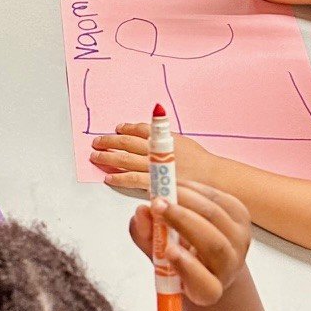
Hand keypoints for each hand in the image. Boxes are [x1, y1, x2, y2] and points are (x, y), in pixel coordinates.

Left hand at [90, 122, 212, 197]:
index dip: (126, 127)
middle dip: (110, 141)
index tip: (117, 128)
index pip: (140, 129)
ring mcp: (154, 166)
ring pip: (125, 159)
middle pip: (127, 142)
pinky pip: (132, 180)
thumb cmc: (202, 162)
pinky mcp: (155, 183)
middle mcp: (157, 149)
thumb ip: (166, 139)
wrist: (214, 180)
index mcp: (164, 138)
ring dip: (108, 157)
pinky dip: (119, 178)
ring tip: (95, 157)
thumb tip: (151, 134)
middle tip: (96, 142)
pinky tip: (108, 178)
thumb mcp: (184, 142)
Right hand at [126, 182, 251, 305]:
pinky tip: (178, 186)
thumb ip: (146, 238)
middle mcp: (229, 268)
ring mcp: (240, 241)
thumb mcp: (156, 254)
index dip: (188, 267)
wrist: (208, 254)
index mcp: (208, 291)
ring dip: (188, 199)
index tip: (168, 250)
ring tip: (164, 191)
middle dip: (183, 220)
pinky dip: (196, 189)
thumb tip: (142, 211)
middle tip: (157, 205)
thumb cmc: (180, 258)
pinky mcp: (242, 217)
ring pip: (217, 217)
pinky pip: (220, 198)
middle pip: (214, 245)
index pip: (205, 285)